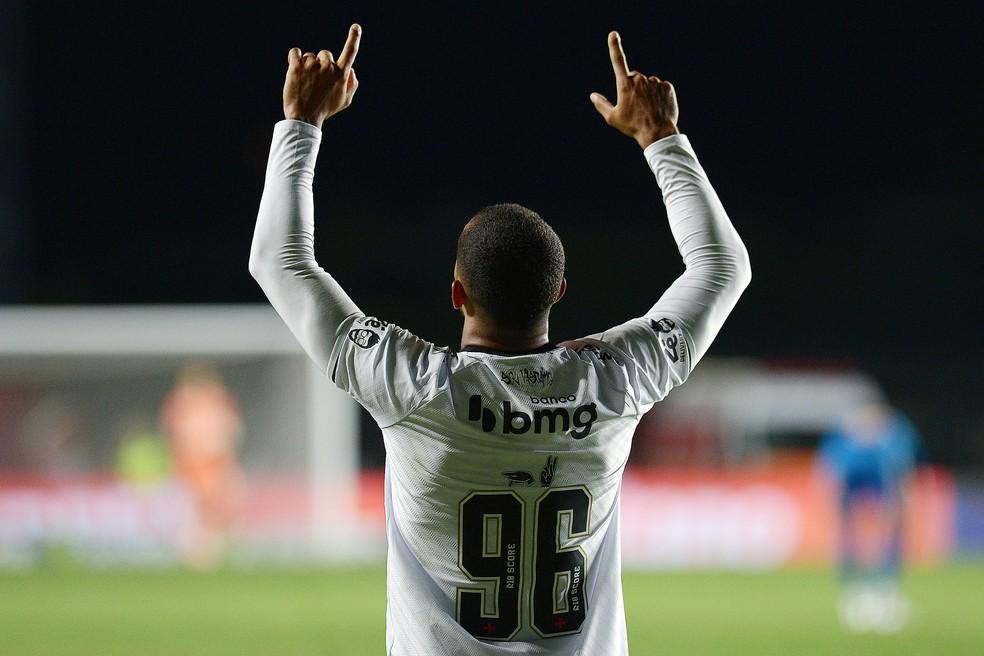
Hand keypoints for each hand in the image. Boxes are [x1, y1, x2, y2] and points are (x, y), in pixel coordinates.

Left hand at [283, 24, 361, 128]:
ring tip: (305, 82)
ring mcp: (311, 66)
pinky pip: (295, 52)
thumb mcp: (345, 101)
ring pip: (309, 56)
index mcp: (341, 74)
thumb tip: (352, 69)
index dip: (354, 38)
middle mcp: (328, 67)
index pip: (350, 52)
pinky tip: (294, 69)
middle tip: (316, 81)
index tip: (356, 27)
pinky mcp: (296, 66)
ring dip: (307, 66)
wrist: (304, 118)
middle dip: (321, 63)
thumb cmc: (325, 109)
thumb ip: (352, 84)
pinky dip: (294, 58)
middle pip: (325, 54)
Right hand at [590, 32, 678, 148]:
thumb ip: (601, 104)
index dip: (614, 47)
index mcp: (625, 85)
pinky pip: (660, 87)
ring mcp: (655, 82)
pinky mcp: (667, 87)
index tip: (613, 34)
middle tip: (634, 106)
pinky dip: (658, 95)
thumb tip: (593, 95)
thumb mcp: (613, 118)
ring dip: (646, 92)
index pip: (618, 62)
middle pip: (634, 78)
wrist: (657, 133)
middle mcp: (640, 80)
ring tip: (647, 109)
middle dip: (633, 87)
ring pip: (648, 83)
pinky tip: (657, 107)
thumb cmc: (632, 126)